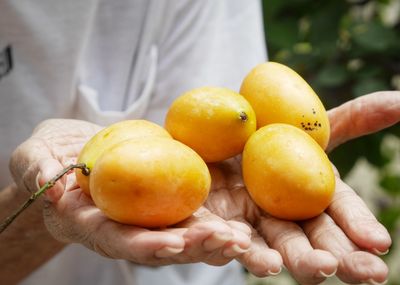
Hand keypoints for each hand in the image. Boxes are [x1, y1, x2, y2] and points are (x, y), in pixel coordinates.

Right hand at [9, 119, 250, 266]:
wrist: (73, 148)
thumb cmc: (48, 154)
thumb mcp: (34, 156)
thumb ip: (37, 169)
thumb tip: (49, 186)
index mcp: (88, 223)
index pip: (115, 239)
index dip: (143, 245)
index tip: (173, 244)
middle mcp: (121, 228)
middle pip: (158, 244)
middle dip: (193, 247)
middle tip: (227, 243)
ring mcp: (144, 217)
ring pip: (180, 235)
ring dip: (213, 241)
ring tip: (244, 241)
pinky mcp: (162, 201)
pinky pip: (189, 214)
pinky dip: (215, 223)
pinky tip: (242, 227)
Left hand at [204, 91, 399, 283]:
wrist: (211, 135)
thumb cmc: (265, 134)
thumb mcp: (306, 125)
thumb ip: (351, 120)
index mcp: (305, 197)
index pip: (336, 214)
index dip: (358, 227)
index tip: (380, 242)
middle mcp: (279, 217)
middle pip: (308, 242)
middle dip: (338, 258)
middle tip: (366, 274)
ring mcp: (246, 224)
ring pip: (267, 249)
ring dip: (291, 260)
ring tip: (316, 270)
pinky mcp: (212, 225)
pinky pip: (216, 238)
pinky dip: (226, 243)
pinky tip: (237, 243)